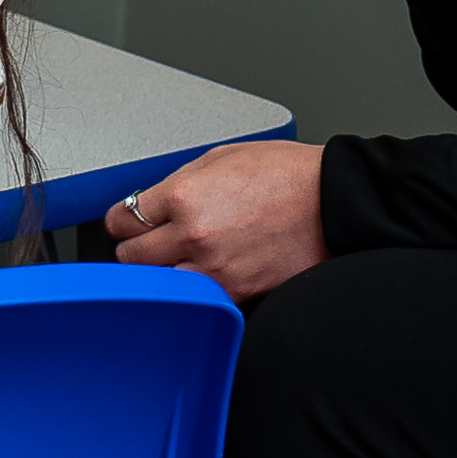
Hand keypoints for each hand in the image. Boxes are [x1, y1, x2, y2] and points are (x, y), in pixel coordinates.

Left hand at [106, 138, 328, 301]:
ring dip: (163, 274)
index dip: (121, 221)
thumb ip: (179, 183)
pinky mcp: (237, 292)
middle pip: (131, 257)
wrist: (335, 202)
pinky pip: (196, 298)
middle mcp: (194, 236)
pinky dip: (194, 290)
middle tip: (148, 242)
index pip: (122, 219)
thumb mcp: (222, 158)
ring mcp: (214, 269)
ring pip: (159, 284)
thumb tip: (151, 201)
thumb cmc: (288, 175)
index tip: (125, 223)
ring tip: (178, 260)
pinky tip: (204, 274)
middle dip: (136, 248)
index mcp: (184, 195)